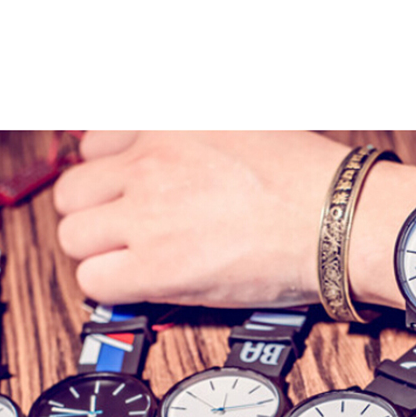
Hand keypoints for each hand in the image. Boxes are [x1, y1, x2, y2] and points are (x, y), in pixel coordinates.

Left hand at [54, 131, 415, 379]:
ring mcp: (149, 215)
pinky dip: (113, 290)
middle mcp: (149, 164)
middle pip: (74, 194)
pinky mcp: (158, 267)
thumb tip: (186, 157)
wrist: (341, 221)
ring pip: (75, 239)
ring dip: (101, 255)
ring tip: (138, 266)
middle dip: (97, 218)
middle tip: (129, 238)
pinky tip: (146, 290)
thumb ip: (201, 137)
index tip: (126, 199)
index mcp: (168, 125)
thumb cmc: (312, 183)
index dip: (108, 180)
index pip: (92, 146)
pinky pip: (95, 282)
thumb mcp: (248, 126)